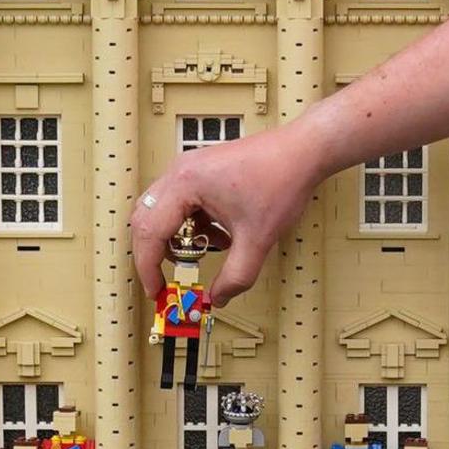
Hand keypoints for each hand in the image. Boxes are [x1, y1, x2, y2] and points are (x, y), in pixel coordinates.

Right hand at [129, 130, 322, 305]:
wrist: (303, 151)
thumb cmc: (281, 177)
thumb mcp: (257, 239)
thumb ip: (235, 277)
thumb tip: (218, 297)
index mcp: (185, 184)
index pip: (149, 232)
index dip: (148, 267)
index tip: (154, 289)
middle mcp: (180, 172)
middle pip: (146, 220)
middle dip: (155, 254)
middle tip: (167, 279)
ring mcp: (189, 169)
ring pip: (162, 212)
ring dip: (177, 238)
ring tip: (205, 251)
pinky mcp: (200, 172)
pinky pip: (181, 204)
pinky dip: (192, 226)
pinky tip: (219, 235)